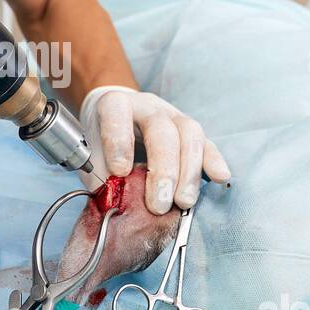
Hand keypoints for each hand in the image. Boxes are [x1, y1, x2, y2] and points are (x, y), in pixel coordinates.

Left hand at [80, 85, 230, 212]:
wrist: (117, 114)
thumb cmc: (102, 137)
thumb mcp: (90, 152)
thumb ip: (98, 174)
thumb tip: (114, 202)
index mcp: (115, 104)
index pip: (117, 113)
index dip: (119, 142)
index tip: (119, 171)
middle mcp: (147, 106)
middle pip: (161, 130)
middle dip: (163, 171)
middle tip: (159, 205)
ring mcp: (173, 115)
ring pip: (189, 134)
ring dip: (189, 172)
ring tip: (183, 202)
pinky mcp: (190, 130)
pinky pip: (207, 142)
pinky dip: (213, 161)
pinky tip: (219, 178)